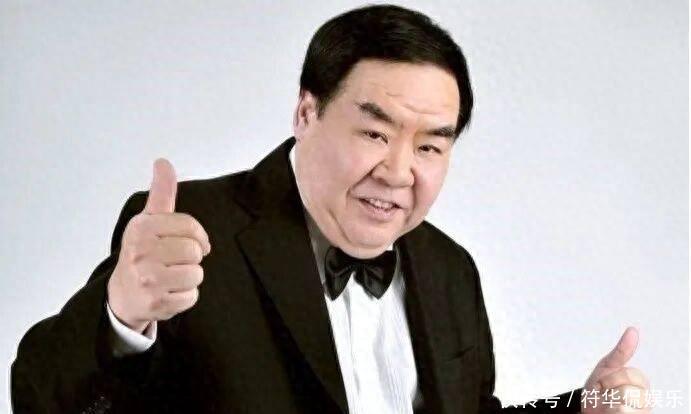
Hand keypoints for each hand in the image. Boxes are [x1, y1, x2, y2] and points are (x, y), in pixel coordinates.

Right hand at [107, 159, 210, 332]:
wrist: (122, 294)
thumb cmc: (142, 253)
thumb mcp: (149, 220)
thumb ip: (161, 193)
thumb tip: (163, 162)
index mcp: (142, 228)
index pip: (190, 227)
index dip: (197, 235)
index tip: (191, 241)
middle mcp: (141, 252)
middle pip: (194, 252)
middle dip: (191, 257)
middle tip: (175, 261)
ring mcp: (147, 280)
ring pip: (196, 274)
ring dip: (190, 277)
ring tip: (172, 276)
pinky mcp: (155, 303)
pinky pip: (191, 297)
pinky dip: (185, 296)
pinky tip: (169, 291)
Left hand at [582, 327, 650, 412]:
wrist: (589, 412)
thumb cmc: (599, 391)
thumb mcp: (607, 367)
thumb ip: (621, 351)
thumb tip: (633, 331)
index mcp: (640, 382)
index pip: (630, 375)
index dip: (610, 379)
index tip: (603, 383)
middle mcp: (645, 399)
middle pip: (628, 391)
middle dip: (609, 392)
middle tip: (605, 394)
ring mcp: (642, 411)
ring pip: (625, 406)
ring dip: (609, 405)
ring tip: (608, 405)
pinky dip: (611, 413)